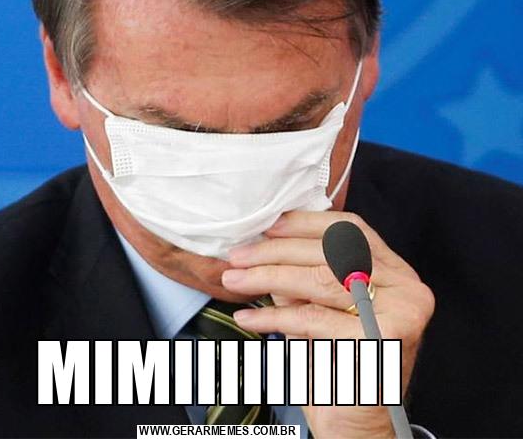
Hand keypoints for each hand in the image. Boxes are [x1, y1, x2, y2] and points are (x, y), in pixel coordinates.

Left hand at [221, 211, 434, 438]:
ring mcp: (400, 312)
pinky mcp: (381, 340)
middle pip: (331, 251)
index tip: (269, 227)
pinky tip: (249, 318)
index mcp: (397, 272)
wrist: (354, 426)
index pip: (352, 229)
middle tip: (238, 257)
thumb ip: (301, 274)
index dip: (307, 223)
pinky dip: (274, 316)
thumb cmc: (335, 363)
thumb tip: (262, 243)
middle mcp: (407, 287)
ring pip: (320, 280)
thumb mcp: (318, 306)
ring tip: (235, 280)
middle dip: (276, 251)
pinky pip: (314, 318)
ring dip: (268, 277)